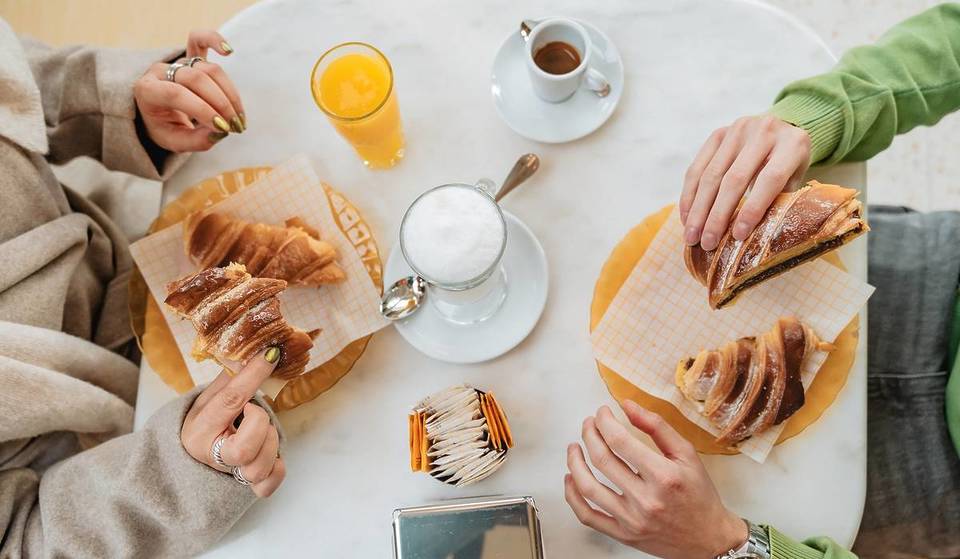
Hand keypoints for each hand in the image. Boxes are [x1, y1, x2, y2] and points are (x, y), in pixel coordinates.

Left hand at [134, 30, 245, 152]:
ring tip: (239, 117)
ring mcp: (176, 62)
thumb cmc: (163, 127)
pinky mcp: (189, 57)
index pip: (176, 94)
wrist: (155, 112)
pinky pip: (199, 40)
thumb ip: (194, 141)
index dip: (203, 109)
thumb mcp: (173, 141)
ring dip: (229, 94)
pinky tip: (229, 51)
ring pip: (208, 69)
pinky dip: (215, 40)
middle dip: (220, 103)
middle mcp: (160, 71)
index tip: (223, 128)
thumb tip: (220, 133)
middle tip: (235, 126)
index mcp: (147, 91)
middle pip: (196, 78)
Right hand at [181, 347, 284, 497]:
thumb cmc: (204, 424)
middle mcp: (212, 455)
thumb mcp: (207, 399)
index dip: (253, 375)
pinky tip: (271, 455)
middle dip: (261, 424)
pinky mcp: (247, 487)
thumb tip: (255, 351)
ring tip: (262, 432)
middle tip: (255, 413)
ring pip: (259, 467)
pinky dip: (277, 468)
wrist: (189, 461)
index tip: (271, 354)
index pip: (230, 400)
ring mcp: (230, 475)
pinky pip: (269, 484)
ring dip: (270, 444)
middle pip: (245, 448)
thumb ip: (230, 378)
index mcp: (199, 428)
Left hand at [564, 401, 746, 558]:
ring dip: (574, 462)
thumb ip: (657, 427)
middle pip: (602, 460)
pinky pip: (587, 516)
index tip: (602, 412)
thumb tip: (628, 406)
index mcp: (664, 476)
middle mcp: (646, 499)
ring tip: (574, 447)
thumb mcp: (687, 454)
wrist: (709, 538)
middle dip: (589, 435)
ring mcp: (632, 520)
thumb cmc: (699, 495)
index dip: (604, 421)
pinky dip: (572, 496)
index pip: (620, 441)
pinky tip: (571, 478)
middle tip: (588, 424)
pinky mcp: (623, 535)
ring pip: (588, 488)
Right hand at [680, 115, 810, 250]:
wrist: (781, 129)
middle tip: (707, 243)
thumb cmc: (789, 165)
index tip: (738, 236)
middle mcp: (764, 131)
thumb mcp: (794, 181)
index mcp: (792, 144)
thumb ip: (778, 202)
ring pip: (711, 175)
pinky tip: (687, 217)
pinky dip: (689, 195)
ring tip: (692, 236)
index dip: (753, 208)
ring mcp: (738, 129)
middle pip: (735, 178)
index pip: (770, 179)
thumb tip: (753, 238)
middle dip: (718, 215)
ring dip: (698, 209)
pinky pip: (697, 167)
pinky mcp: (717, 133)